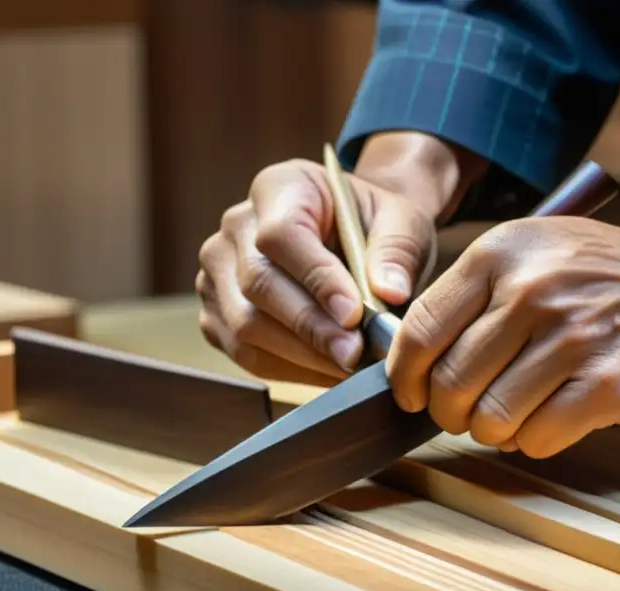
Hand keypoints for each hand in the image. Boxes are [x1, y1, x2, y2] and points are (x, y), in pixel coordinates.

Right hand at [196, 158, 437, 385]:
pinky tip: (328, 374)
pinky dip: (288, 370)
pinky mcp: (217, 314)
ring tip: (349, 370)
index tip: (354, 314)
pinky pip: (243, 352)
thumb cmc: (374, 227)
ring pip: (246, 325)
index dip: (316, 278)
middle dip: (311, 328)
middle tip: (355, 356)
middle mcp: (236, 226)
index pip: (282, 235)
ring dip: (301, 356)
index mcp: (280, 188)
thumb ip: (397, 251)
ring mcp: (217, 271)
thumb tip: (390, 293)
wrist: (353, 240)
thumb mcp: (402, 223)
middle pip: (258, 284)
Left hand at [385, 216, 619, 457]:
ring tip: (519, 415)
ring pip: (489, 418)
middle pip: (450, 382)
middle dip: (452, 412)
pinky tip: (556, 419)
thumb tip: (416, 357)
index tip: (412, 395)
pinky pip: (536, 438)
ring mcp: (573, 338)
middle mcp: (533, 290)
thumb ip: (481, 295)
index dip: (406, 376)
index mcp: (505, 252)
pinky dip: (536, 440)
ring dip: (496, 430)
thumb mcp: (544, 254)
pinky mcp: (609, 385)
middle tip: (471, 413)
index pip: (420, 329)